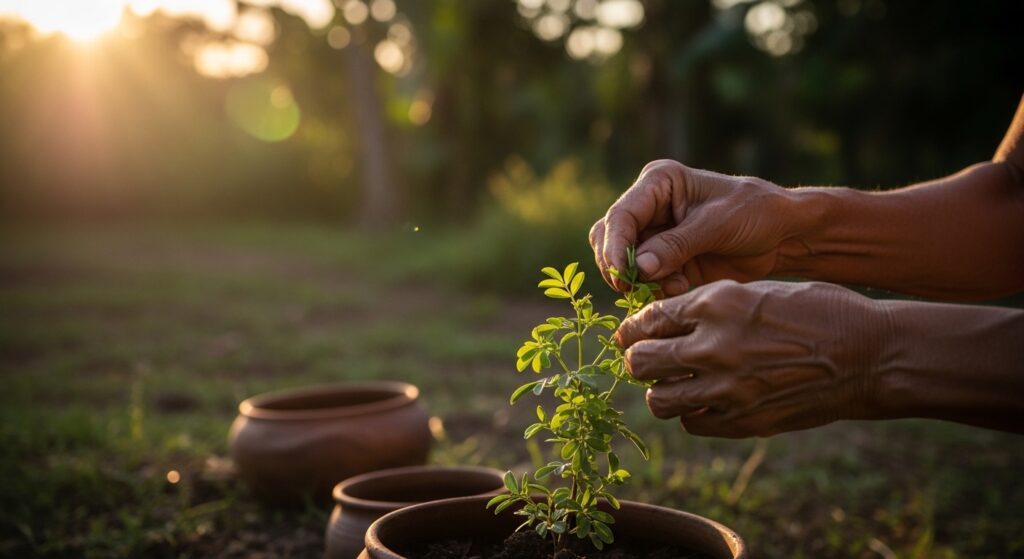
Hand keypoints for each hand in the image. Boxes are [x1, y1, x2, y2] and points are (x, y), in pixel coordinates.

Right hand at [589, 160, 804, 294]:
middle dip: (619, 266)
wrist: (781, 235)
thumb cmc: (754, 213)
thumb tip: (639, 269)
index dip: (615, 246)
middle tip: (636, 288)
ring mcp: (653, 234)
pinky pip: (642, 279)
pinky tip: (682, 286)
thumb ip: (676, 246)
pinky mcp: (663, 260)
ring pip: (620, 262)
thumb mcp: (716, 225)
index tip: (621, 275)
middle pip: (608, 238)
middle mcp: (648, 207)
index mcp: (658, 183)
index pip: (620, 215)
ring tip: (674, 285)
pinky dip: (654, 288)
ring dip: (639, 280)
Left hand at [615, 280, 892, 437]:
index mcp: (717, 303)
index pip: (647, 319)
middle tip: (645, 358)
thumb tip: (662, 321)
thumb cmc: (817, 311)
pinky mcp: (743, 422)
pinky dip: (691, 412)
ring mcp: (727, 389)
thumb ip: (707, 305)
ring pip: (658, 400)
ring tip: (673, 382)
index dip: (631, 327)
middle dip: (637, 359)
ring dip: (660, 389)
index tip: (628, 333)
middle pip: (640, 361)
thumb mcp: (757, 290)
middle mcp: (714, 346)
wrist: (868, 355)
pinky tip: (704, 400)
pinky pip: (691, 423)